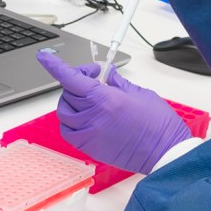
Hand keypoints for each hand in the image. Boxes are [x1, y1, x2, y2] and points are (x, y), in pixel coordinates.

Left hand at [36, 51, 192, 175]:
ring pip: (64, 112)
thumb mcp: (139, 93)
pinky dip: (71, 122)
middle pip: (68, 93)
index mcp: (105, 100)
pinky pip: (68, 131)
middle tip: (94, 78)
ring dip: (72, 101)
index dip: (55, 66)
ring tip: (89, 99)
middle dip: (77, 81)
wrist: (165, 152)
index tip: (45, 57)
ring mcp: (89, 134)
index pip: (71, 79)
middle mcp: (92, 117)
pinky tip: (84, 117)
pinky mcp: (90, 148)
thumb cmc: (159, 124)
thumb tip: (104, 75)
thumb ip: (116, 82)